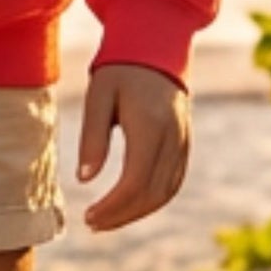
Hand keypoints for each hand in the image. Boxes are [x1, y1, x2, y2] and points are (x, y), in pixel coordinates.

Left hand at [76, 63, 188, 231]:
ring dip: (137, 212)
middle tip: (93, 224)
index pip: (135, 181)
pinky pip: (174, 181)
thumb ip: (92, 138)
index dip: (113, 206)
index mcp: (150, 125)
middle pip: (153, 193)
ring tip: (107, 220)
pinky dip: (153, 199)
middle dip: (122, 215)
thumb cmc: (119, 70)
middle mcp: (173, 137)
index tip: (88, 218)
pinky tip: (130, 204)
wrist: (155, 46)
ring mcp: (183, 141)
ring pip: (166, 192)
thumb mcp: (98, 97)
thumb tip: (84, 180)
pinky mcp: (185, 143)